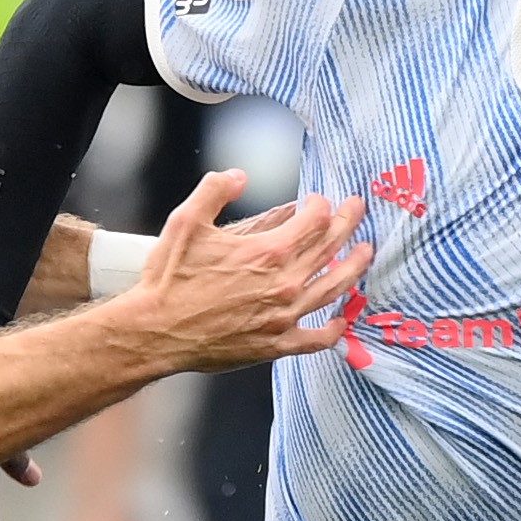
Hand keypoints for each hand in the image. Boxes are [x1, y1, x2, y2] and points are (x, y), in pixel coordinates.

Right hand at [126, 169, 369, 372]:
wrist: (156, 332)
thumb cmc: (169, 279)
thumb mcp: (186, 222)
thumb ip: (215, 190)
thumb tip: (239, 175)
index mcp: (267, 251)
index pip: (315, 220)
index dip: (320, 205)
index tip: (317, 200)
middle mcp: (284, 283)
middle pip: (330, 248)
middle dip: (347, 225)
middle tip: (357, 211)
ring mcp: (284, 316)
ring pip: (334, 289)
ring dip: (354, 268)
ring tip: (365, 253)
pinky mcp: (277, 345)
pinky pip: (317, 339)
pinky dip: (335, 329)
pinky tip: (343, 321)